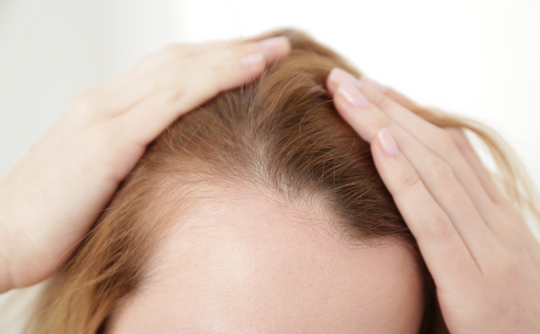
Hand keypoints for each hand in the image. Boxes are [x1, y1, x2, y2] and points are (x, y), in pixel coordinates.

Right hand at [0, 36, 290, 291]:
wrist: (0, 240)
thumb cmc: (51, 220)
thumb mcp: (100, 182)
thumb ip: (134, 163)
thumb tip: (175, 163)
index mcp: (103, 112)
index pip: (167, 72)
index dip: (211, 62)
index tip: (250, 62)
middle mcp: (104, 103)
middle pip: (178, 61)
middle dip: (228, 51)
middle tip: (272, 45)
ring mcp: (104, 116)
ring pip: (180, 71)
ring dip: (231, 57)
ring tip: (273, 50)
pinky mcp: (108, 141)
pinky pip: (172, 100)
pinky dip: (214, 80)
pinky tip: (250, 71)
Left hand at [327, 68, 539, 332]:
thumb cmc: (501, 324)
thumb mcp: (482, 267)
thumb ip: (452, 234)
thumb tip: (407, 199)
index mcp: (499, 219)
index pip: (452, 150)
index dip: (411, 114)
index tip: (373, 90)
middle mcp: (498, 225)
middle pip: (438, 150)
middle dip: (388, 110)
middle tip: (346, 79)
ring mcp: (491, 253)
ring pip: (435, 172)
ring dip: (386, 127)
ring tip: (348, 95)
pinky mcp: (473, 287)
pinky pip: (432, 220)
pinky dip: (405, 178)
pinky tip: (379, 144)